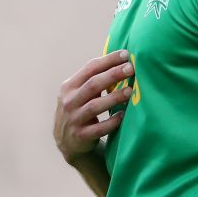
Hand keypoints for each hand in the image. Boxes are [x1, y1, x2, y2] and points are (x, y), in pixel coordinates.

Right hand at [54, 50, 133, 164]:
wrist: (66, 142)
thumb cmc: (79, 110)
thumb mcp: (78, 93)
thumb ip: (93, 79)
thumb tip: (121, 61)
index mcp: (69, 86)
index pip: (89, 68)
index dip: (108, 60)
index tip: (126, 54)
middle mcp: (69, 101)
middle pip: (92, 84)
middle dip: (113, 75)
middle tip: (131, 68)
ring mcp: (73, 119)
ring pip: (94, 105)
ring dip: (114, 97)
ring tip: (130, 91)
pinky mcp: (80, 136)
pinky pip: (98, 128)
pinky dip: (111, 121)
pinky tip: (123, 115)